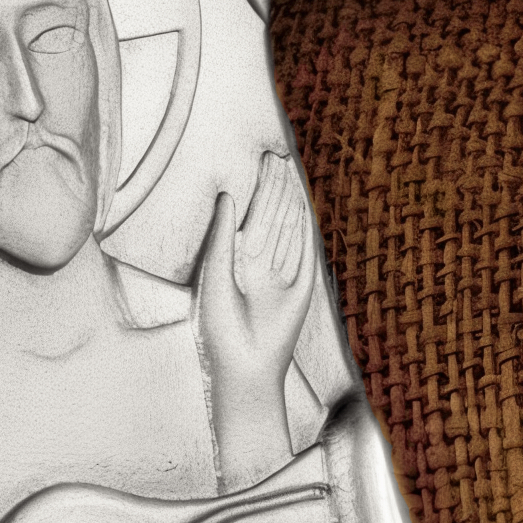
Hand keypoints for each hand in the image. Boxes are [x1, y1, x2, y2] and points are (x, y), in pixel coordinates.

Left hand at [196, 152, 315, 396]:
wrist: (244, 365)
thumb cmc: (221, 327)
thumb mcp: (215, 273)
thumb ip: (222, 235)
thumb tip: (228, 197)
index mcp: (236, 261)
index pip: (250, 216)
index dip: (257, 190)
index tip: (262, 163)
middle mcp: (259, 265)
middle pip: (271, 217)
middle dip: (275, 188)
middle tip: (279, 157)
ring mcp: (282, 276)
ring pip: (288, 230)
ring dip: (290, 202)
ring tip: (292, 172)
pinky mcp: (301, 290)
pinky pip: (305, 253)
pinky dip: (307, 230)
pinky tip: (306, 208)